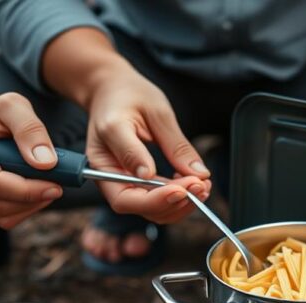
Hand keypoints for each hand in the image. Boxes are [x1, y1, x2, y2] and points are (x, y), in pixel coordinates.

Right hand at [0, 92, 63, 228]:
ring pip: (0, 214)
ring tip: (45, 184)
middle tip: (57, 186)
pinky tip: (31, 191)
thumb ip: (30, 129)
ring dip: (30, 205)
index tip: (56, 186)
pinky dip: (22, 209)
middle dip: (32, 198)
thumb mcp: (15, 106)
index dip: (28, 189)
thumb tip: (44, 163)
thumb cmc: (1, 114)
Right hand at [82, 63, 210, 223]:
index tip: (184, 188)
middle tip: (201, 186)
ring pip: (151, 209)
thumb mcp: (154, 111)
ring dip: (181, 204)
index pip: (126, 195)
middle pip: (139, 208)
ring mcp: (121, 182)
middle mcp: (108, 177)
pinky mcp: (136, 183)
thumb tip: (193, 173)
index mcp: (102, 158)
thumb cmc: (127, 95)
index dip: (157, 198)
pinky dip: (178, 198)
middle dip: (174, 203)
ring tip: (203, 185)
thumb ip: (172, 144)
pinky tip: (194, 184)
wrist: (113, 91)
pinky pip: (157, 200)